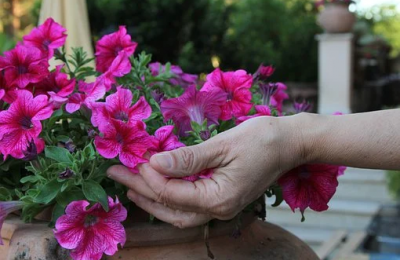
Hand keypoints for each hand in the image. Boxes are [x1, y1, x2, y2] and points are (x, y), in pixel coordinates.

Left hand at [107, 115, 304, 227]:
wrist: (291, 142)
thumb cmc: (262, 140)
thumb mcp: (223, 145)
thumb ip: (188, 158)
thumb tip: (155, 164)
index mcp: (219, 198)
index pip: (172, 193)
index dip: (149, 177)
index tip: (132, 160)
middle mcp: (219, 209)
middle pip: (170, 207)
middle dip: (141, 190)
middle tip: (115, 174)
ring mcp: (221, 206)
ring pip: (178, 211)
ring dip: (152, 198)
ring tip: (128, 186)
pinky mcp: (222, 197)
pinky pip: (189, 204)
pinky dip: (169, 196)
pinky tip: (157, 185)